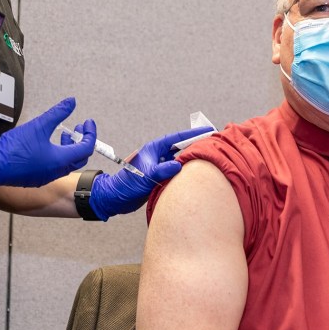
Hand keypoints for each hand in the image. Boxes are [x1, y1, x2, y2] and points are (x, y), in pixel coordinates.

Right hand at [0, 97, 94, 188]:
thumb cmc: (14, 148)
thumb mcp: (39, 125)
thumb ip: (58, 113)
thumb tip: (72, 102)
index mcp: (61, 160)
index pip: (86, 147)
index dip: (90, 133)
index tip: (87, 122)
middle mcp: (56, 171)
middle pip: (80, 158)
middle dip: (82, 141)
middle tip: (79, 128)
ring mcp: (46, 177)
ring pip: (67, 163)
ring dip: (69, 148)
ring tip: (64, 133)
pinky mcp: (36, 178)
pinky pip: (55, 168)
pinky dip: (58, 155)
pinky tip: (47, 145)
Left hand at [86, 126, 213, 219]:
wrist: (115, 199)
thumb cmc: (126, 185)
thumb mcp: (145, 176)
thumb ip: (162, 170)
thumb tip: (179, 164)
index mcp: (153, 149)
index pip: (177, 138)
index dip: (193, 134)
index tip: (209, 130)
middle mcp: (157, 155)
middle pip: (181, 147)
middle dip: (196, 144)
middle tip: (213, 143)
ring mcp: (159, 166)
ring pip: (179, 160)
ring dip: (191, 158)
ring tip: (208, 158)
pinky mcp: (159, 177)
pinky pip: (176, 171)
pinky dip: (186, 171)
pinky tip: (195, 175)